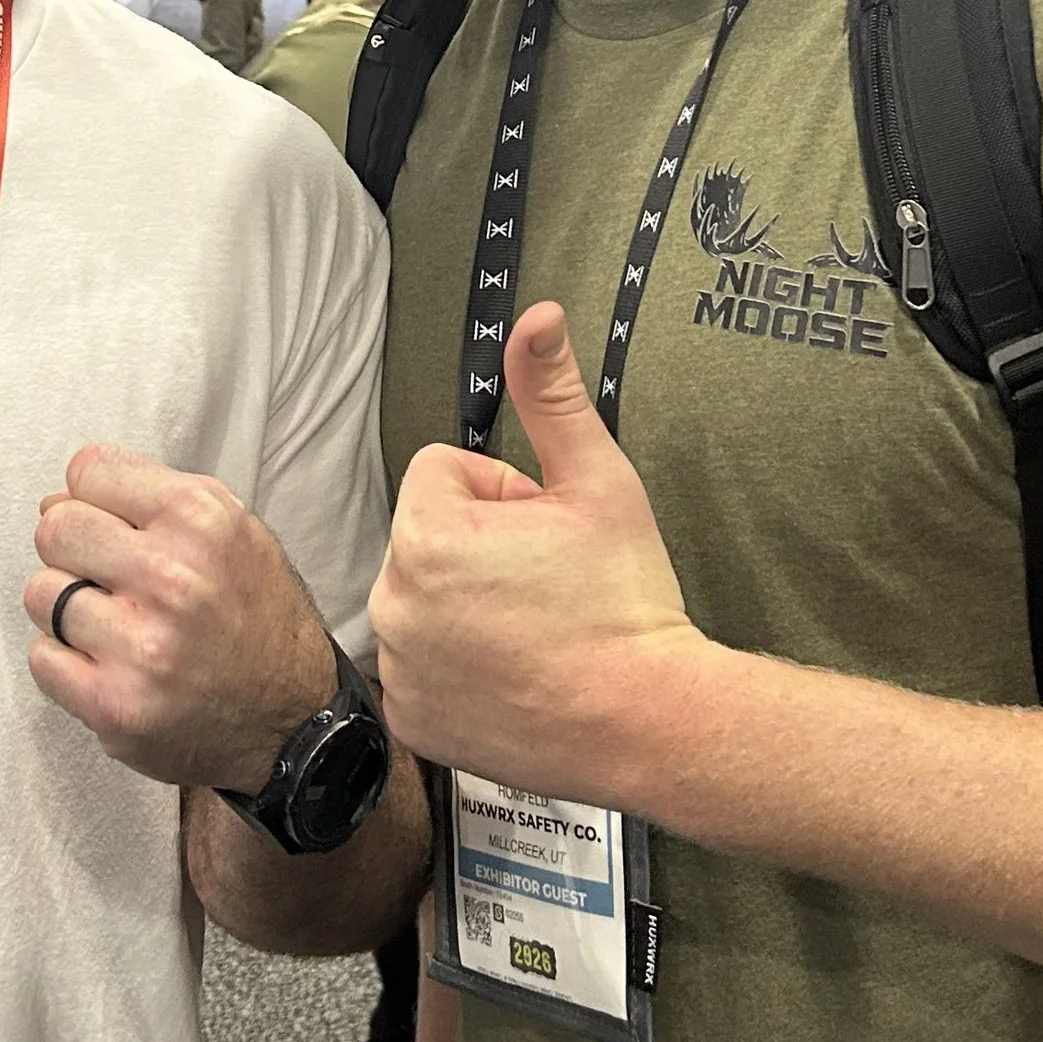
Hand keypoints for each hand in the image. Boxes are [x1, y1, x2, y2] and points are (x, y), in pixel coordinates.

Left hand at [26, 451, 338, 789]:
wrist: (293, 721)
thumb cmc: (258, 621)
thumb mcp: (234, 530)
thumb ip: (150, 496)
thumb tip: (56, 497)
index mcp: (201, 520)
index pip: (88, 471)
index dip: (91, 496)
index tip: (108, 522)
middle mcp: (171, 577)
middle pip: (55, 528)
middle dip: (72, 549)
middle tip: (105, 576)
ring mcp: (140, 645)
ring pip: (41, 593)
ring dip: (67, 609)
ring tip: (114, 624)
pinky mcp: (113, 704)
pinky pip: (42, 657)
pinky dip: (66, 662)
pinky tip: (109, 664)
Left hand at [369, 303, 704, 800]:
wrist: (649, 723)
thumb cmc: (625, 604)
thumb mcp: (597, 482)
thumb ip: (551, 395)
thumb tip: (536, 318)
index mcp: (426, 535)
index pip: (443, 472)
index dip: (503, 493)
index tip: (547, 532)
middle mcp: (393, 603)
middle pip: (429, 535)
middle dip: (481, 547)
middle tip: (547, 585)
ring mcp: (400, 669)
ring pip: (425, 599)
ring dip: (466, 604)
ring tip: (536, 631)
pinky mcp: (413, 720)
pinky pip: (423, 665)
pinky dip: (459, 667)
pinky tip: (514, 675)